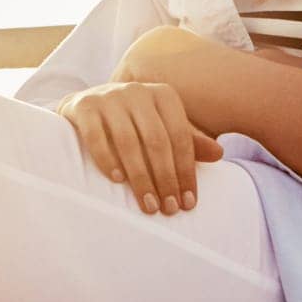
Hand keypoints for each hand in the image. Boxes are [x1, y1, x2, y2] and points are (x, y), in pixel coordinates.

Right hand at [57, 81, 222, 214]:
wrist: (82, 107)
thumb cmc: (130, 124)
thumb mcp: (159, 129)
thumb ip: (187, 141)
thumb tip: (220, 154)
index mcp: (162, 95)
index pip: (180, 136)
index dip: (186, 171)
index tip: (188, 203)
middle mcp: (137, 91)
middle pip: (156, 140)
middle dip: (165, 178)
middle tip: (169, 209)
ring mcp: (109, 96)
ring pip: (128, 141)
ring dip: (140, 177)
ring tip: (147, 205)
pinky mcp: (83, 106)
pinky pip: (97, 136)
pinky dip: (108, 159)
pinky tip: (118, 181)